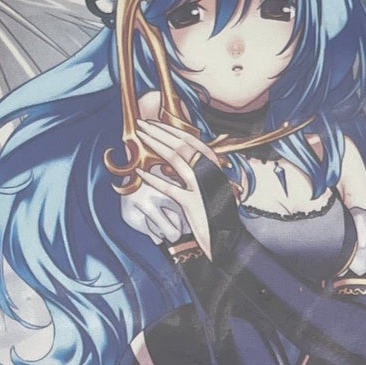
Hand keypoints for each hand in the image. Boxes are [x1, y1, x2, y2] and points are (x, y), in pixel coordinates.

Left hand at [132, 96, 217, 253]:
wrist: (227, 240)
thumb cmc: (215, 215)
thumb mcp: (208, 188)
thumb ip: (196, 173)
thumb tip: (177, 159)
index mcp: (214, 166)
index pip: (191, 140)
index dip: (171, 130)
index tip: (154, 124)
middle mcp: (210, 172)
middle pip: (182, 145)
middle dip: (159, 131)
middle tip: (141, 124)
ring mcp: (201, 187)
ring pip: (176, 159)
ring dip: (156, 144)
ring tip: (140, 136)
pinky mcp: (192, 205)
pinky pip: (169, 188)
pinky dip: (153, 179)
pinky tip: (139, 172)